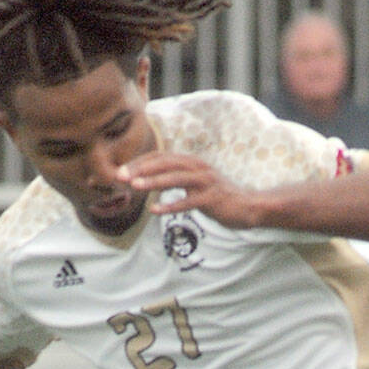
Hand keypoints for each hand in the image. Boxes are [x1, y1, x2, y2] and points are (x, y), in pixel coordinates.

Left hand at [118, 153, 263, 227]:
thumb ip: (178, 179)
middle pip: (165, 163)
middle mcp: (197, 167)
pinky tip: (155, 210)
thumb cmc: (218, 198)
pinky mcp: (211, 199)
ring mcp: (205, 182)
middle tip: (121, 176)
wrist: (247, 207)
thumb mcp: (196, 184)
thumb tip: (152, 180)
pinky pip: (187, 202)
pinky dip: (170, 206)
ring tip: (135, 186)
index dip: (140, 162)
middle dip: (141, 168)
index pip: (161, 157)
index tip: (122, 171)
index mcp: (191, 162)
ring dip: (153, 181)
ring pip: (175, 178)